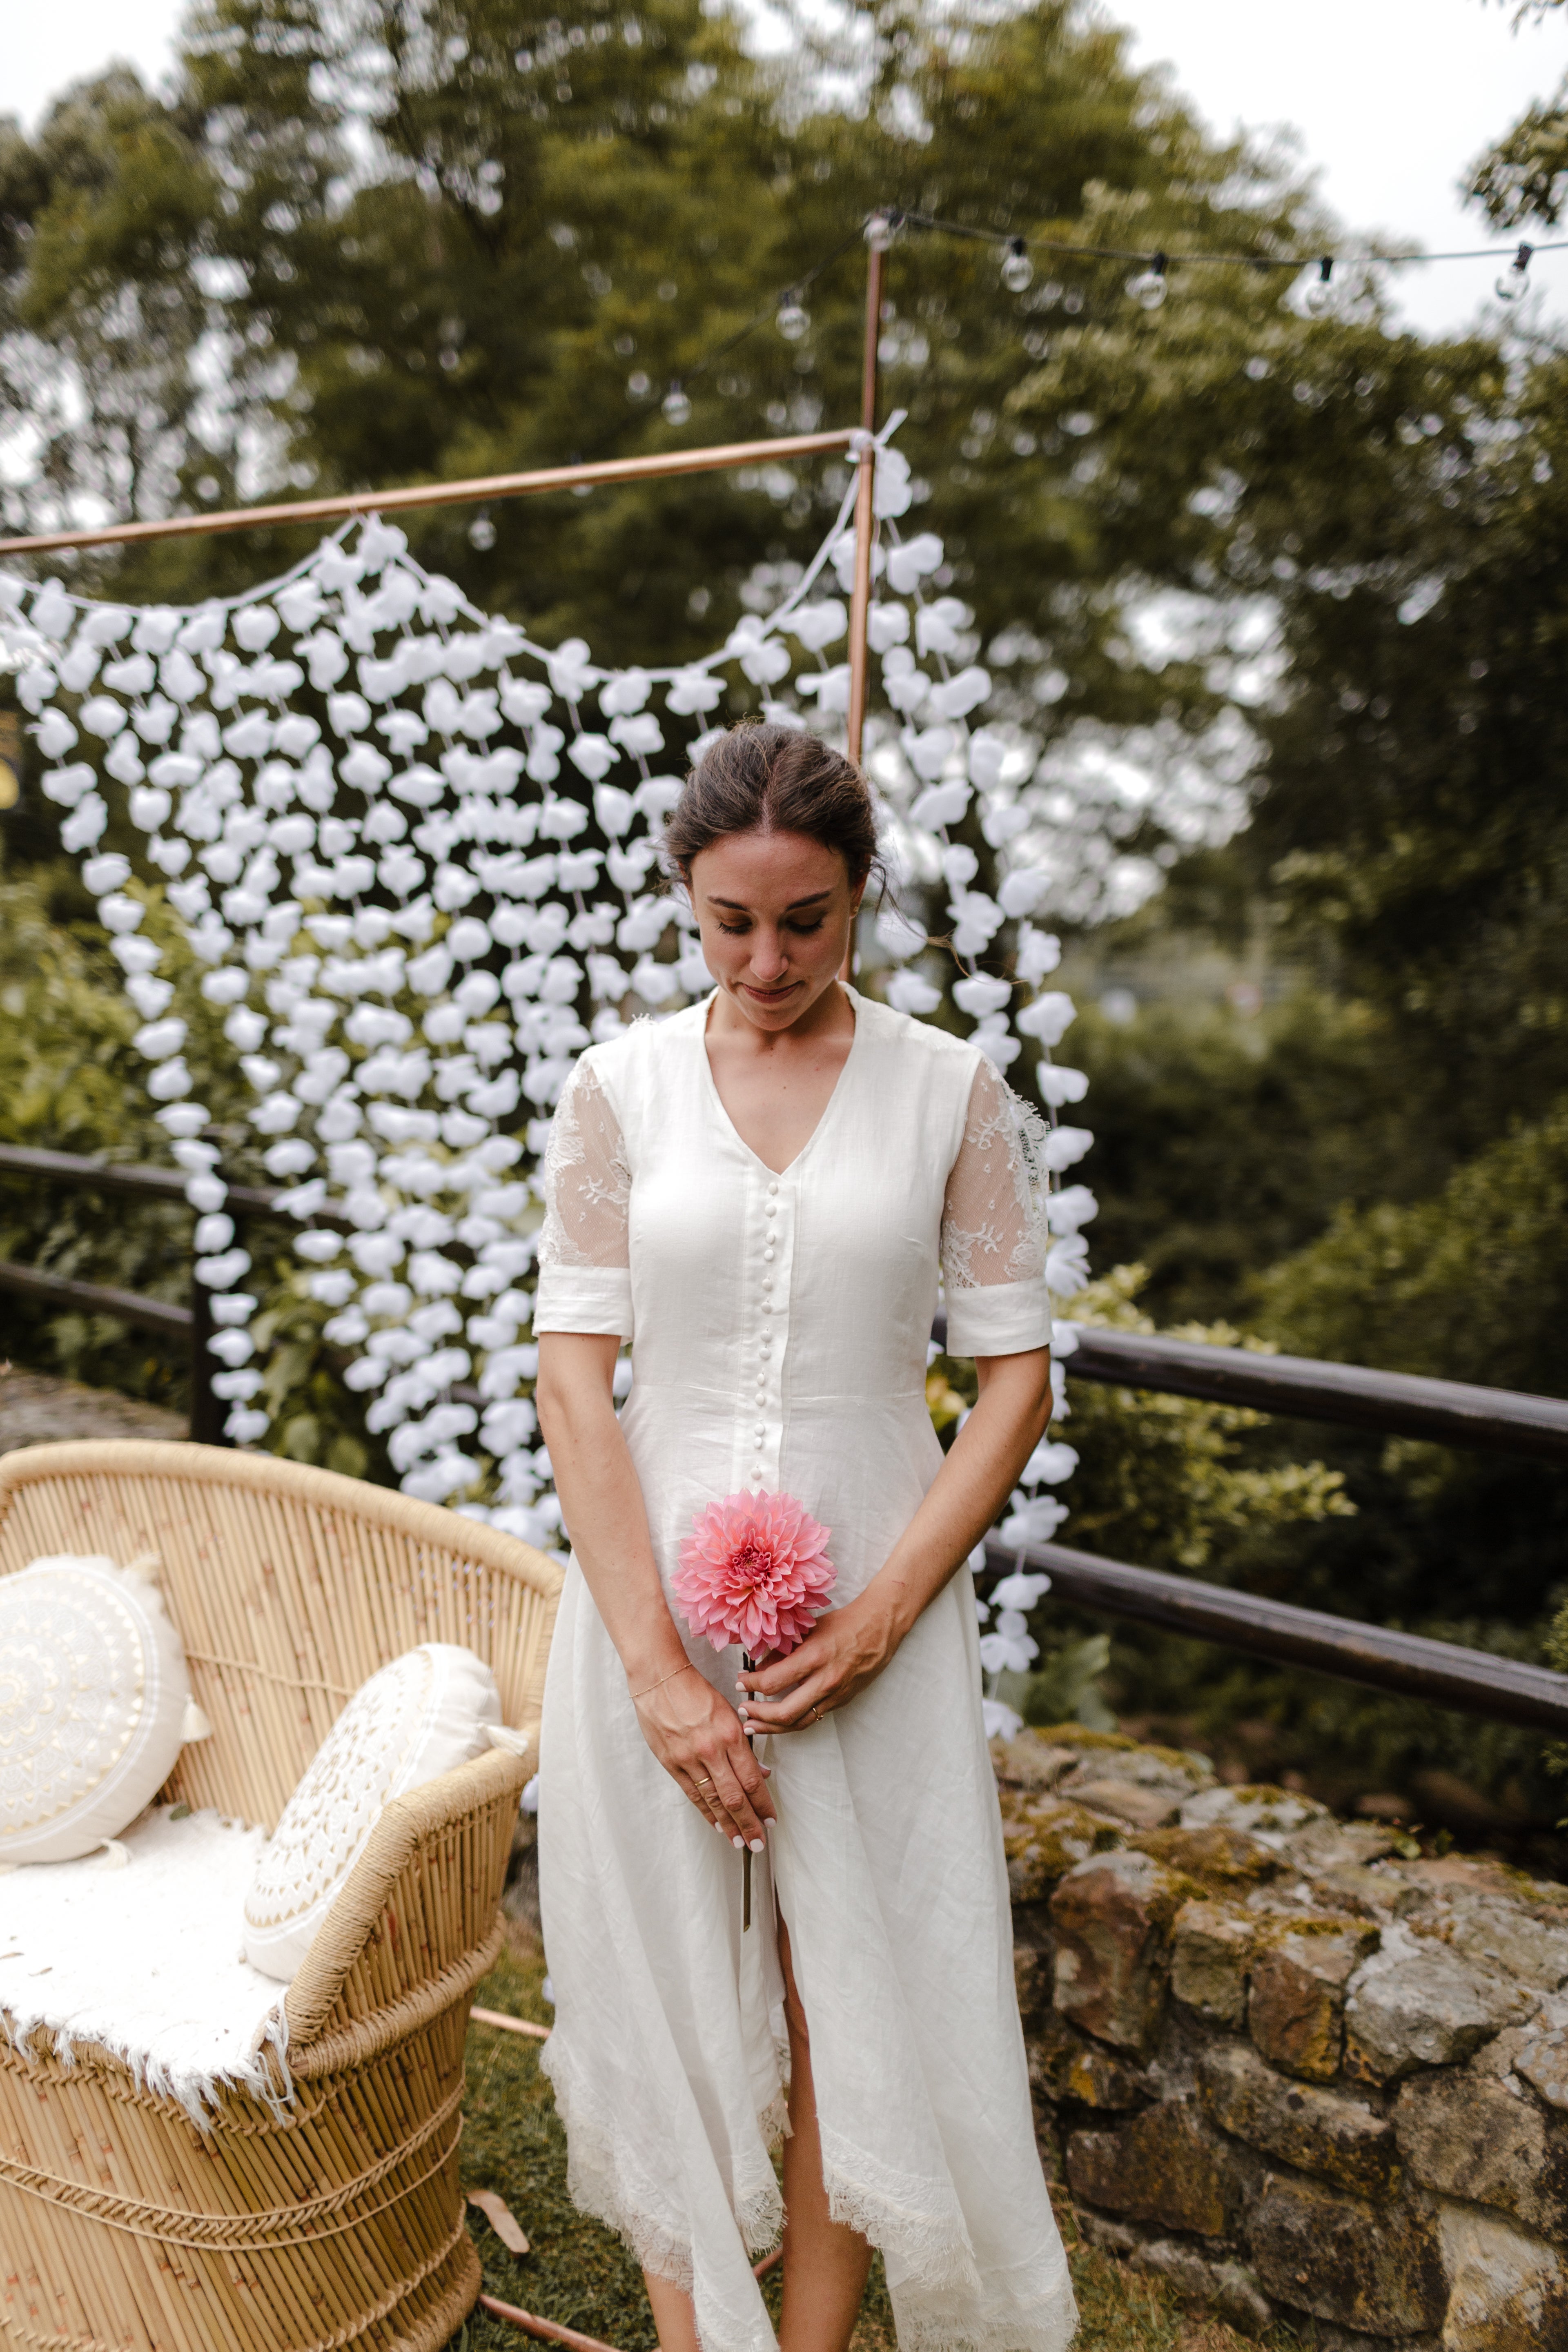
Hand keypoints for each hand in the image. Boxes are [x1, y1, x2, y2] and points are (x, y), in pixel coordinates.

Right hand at [632, 1662, 775, 1853]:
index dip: (763, 1804)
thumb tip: (762, 1774)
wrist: (659, 1679)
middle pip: (735, 1797)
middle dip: (749, 1823)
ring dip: (729, 1825)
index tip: (771, 1820)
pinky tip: (717, 1825)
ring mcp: (689, 1759)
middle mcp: (711, 1750)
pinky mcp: (671, 1763)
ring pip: (713, 1800)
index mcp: (730, 1735)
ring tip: (740, 1842)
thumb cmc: (696, 1691)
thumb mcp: (728, 1713)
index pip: (752, 1779)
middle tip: (759, 1843)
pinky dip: (706, 1812)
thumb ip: (744, 1746)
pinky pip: (692, 1794)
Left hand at [736, 1592, 901, 1732]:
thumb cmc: (842, 1623)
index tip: (739, 1681)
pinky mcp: (842, 1701)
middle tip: (743, 1710)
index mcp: (813, 1657)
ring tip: (753, 1726)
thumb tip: (759, 1669)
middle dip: (758, 1715)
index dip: (750, 1684)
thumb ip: (783, 1651)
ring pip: (799, 1723)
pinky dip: (792, 1722)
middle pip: (784, 1713)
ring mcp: (835, 1695)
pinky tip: (779, 1721)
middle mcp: (825, 1680)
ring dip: (772, 1728)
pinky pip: (813, 1718)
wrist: (879, 1627)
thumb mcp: (808, 1629)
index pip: (772, 1681)